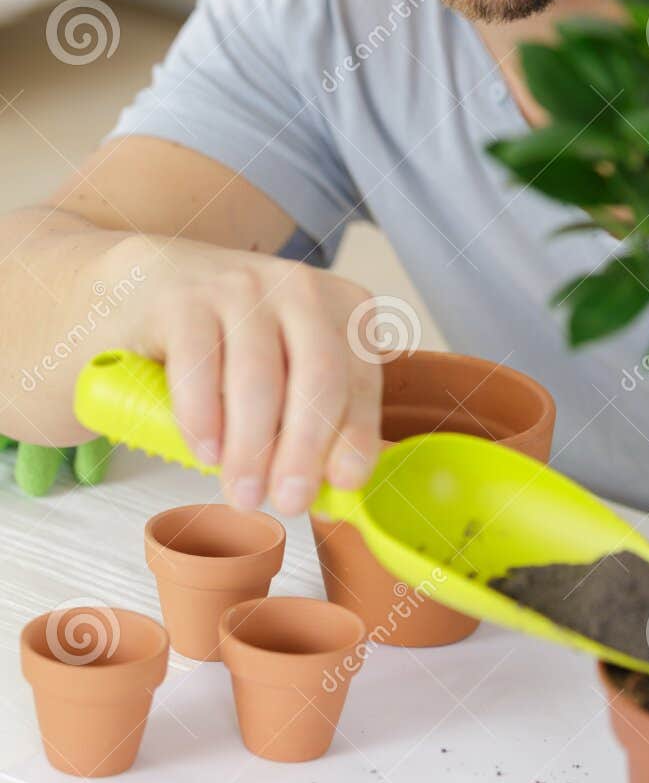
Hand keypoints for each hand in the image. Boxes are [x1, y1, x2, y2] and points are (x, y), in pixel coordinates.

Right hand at [113, 234, 382, 515]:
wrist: (154, 282)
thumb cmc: (233, 339)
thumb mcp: (290, 366)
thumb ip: (314, 416)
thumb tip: (331, 487)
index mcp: (343, 307)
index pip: (360, 380)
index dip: (355, 436)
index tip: (343, 483)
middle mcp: (300, 290)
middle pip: (318, 376)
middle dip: (305, 448)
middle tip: (288, 501)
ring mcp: (242, 288)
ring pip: (258, 376)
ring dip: (252, 446)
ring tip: (244, 492)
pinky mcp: (184, 300)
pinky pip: (198, 365)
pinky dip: (203, 416)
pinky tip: (205, 451)